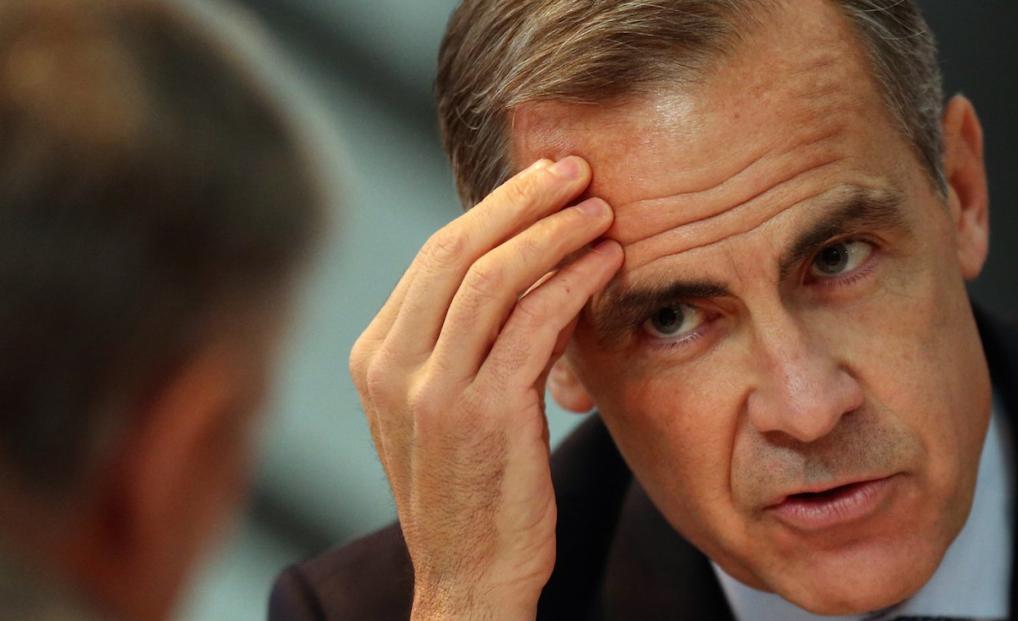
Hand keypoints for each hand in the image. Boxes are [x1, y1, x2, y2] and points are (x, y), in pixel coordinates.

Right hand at [349, 157, 620, 620]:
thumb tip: (527, 263)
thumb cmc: (473, 490)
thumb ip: (466, 338)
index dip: (495, 208)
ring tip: (601, 211)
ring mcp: (429, 390)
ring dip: (554, 233)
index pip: (436, 256)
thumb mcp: (447, 405)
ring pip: (493, 277)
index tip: (543, 181)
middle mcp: (391, 365)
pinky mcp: (479, 414)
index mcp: (376, 355)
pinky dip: (573, 284)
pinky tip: (605, 265)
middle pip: (457, 249)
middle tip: (575, 171)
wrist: (468, 578)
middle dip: (522, 200)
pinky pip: (532, 324)